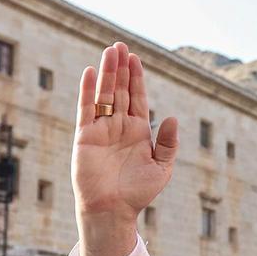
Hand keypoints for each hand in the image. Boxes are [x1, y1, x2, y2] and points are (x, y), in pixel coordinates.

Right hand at [72, 44, 180, 255]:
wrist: (112, 210)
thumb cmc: (137, 193)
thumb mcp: (161, 168)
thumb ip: (167, 144)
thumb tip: (171, 117)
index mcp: (138, 132)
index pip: (137, 98)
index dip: (136, 78)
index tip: (135, 58)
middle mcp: (119, 127)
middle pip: (119, 91)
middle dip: (120, 69)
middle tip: (120, 45)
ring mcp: (101, 130)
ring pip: (104, 95)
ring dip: (106, 73)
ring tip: (109, 51)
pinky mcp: (85, 136)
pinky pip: (86, 109)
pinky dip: (88, 91)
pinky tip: (90, 72)